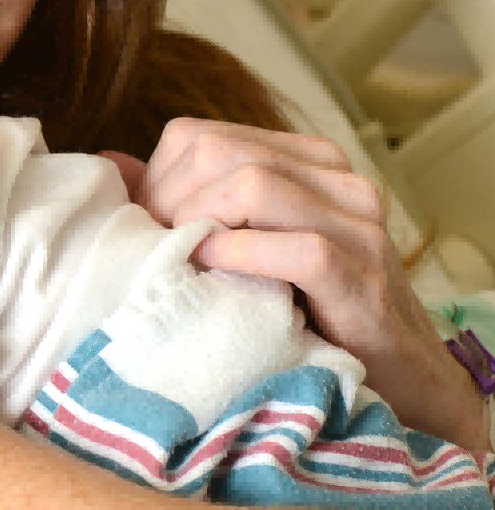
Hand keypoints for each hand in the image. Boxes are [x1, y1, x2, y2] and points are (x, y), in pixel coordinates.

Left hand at [99, 118, 487, 450]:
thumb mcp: (245, 241)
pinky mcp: (364, 276)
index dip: (159, 183)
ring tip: (183, 265)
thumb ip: (186, 200)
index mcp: (305, 159)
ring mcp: (358, 224)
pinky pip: (298, 250)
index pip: (201, 137)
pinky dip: (242, 256)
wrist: (398, 372)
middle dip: (170, 205)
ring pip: (254, 186)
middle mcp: (337, 178)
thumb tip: (111, 163)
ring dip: (198, 227)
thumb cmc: (308, 305)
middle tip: (157, 253)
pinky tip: (216, 273)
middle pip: (220, 154)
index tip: (150, 232)